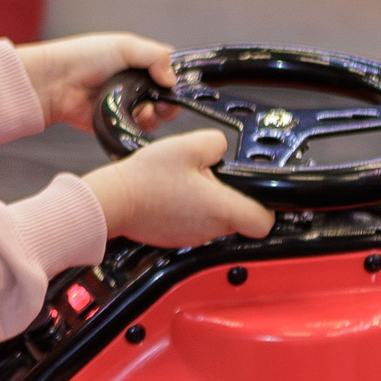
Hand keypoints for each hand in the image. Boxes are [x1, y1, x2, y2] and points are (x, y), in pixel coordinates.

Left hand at [17, 32, 175, 133]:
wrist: (56, 82)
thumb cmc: (85, 57)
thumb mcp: (125, 46)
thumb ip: (155, 57)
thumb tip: (172, 79)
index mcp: (138, 63)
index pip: (167, 71)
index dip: (176, 79)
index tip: (178, 85)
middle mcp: (134, 84)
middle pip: (165, 97)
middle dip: (170, 102)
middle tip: (165, 103)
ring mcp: (126, 105)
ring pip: (154, 116)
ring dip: (157, 116)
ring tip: (147, 111)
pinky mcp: (116, 124)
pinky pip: (137, 130)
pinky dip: (142, 127)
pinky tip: (137, 120)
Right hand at [81, 131, 274, 247]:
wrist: (114, 200)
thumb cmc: (146, 178)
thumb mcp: (188, 144)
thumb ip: (216, 142)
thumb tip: (221, 149)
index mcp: (221, 208)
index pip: (265, 222)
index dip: (266, 207)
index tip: (255, 192)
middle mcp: (211, 229)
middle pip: (239, 216)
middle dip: (229, 194)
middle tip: (207, 175)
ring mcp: (193, 236)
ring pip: (215, 220)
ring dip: (207, 202)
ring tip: (184, 183)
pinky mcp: (176, 237)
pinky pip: (193, 223)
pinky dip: (187, 210)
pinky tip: (170, 194)